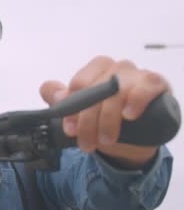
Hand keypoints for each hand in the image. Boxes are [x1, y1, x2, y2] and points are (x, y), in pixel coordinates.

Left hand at [39, 56, 169, 168]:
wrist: (137, 134)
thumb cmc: (107, 118)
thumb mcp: (82, 112)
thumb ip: (64, 101)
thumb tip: (56, 97)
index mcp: (95, 69)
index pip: (78, 84)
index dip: (71, 109)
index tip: (70, 130)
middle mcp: (115, 67)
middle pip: (95, 89)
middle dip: (87, 120)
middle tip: (86, 142)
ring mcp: (136, 74)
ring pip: (116, 92)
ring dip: (108, 120)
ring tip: (105, 141)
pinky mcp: (154, 83)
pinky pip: (145, 87)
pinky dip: (135, 102)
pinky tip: (128, 116)